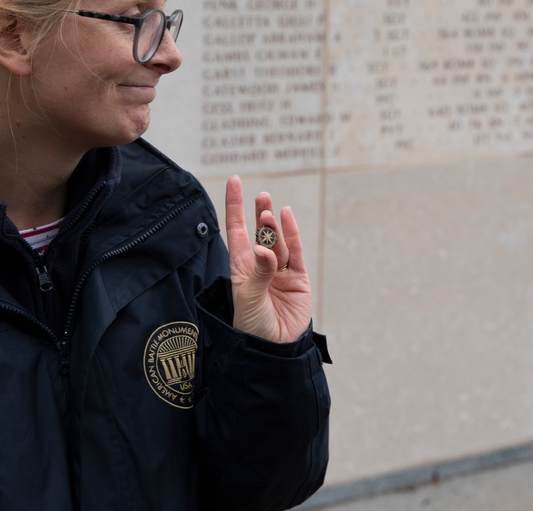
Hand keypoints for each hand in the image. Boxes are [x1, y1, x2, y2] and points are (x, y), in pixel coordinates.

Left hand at [225, 175, 311, 342]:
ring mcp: (281, 272)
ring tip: (269, 212)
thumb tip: (264, 248)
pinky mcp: (299, 279)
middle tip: (261, 196)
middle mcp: (261, 266)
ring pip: (278, 241)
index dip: (234, 206)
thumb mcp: (249, 300)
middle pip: (260, 232)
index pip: (236, 230)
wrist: (275, 352)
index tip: (234, 180)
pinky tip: (286, 217)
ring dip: (274, 226)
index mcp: (241, 268)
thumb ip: (258, 273)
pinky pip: (296, 253)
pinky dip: (293, 235)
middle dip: (259, 213)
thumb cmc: (253, 328)